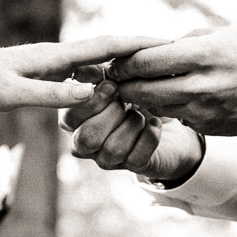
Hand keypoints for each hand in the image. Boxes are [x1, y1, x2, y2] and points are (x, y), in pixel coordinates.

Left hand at [0, 34, 167, 118]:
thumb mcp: (11, 94)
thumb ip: (51, 95)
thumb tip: (91, 92)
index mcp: (52, 56)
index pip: (105, 46)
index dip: (139, 43)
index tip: (169, 41)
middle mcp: (53, 56)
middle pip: (107, 50)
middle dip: (139, 50)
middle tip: (173, 54)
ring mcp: (46, 66)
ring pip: (94, 64)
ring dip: (121, 66)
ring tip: (150, 71)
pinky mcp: (37, 77)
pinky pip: (77, 77)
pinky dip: (98, 80)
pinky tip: (107, 90)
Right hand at [61, 82, 203, 181]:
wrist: (168, 121)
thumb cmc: (132, 94)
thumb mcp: (115, 79)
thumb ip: (98, 73)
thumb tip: (84, 69)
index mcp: (74, 121)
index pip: (68, 119)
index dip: (90, 103)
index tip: (112, 85)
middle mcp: (86, 144)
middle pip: (87, 139)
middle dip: (111, 114)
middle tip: (126, 99)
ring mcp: (108, 159)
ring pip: (113, 149)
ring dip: (132, 124)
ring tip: (142, 112)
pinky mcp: (134, 167)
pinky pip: (138, 157)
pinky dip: (150, 136)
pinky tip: (155, 123)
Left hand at [107, 28, 236, 136]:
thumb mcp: (217, 33)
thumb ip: (182, 44)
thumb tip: (148, 51)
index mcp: (202, 55)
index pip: (146, 63)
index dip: (124, 64)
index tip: (115, 63)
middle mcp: (203, 86)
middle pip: (144, 92)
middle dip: (125, 86)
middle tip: (116, 81)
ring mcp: (209, 111)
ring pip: (159, 110)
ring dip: (146, 101)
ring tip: (142, 89)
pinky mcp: (215, 128)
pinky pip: (182, 120)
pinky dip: (174, 110)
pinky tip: (177, 99)